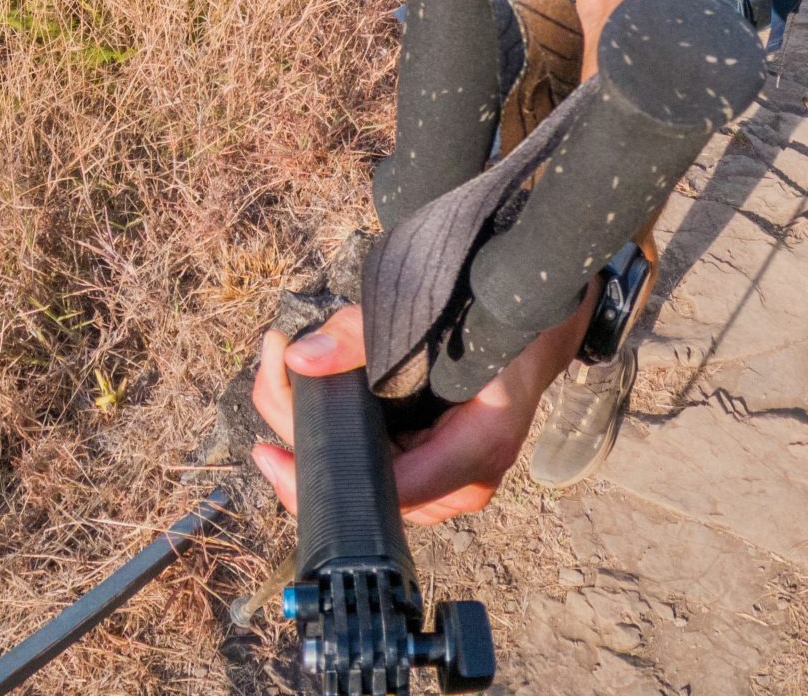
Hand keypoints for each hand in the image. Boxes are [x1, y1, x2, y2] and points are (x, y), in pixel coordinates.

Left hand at [248, 303, 567, 526]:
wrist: (537, 333)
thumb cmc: (496, 326)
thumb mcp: (434, 317)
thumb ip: (364, 336)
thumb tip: (299, 358)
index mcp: (475, 453)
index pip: (386, 491)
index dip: (322, 477)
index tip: (272, 453)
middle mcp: (458, 482)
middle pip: (363, 487)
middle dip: (303, 438)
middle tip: (271, 371)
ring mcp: (443, 481)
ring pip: (361, 477)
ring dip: (310, 429)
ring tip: (276, 366)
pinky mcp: (426, 469)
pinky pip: (370, 463)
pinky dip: (332, 428)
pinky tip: (301, 387)